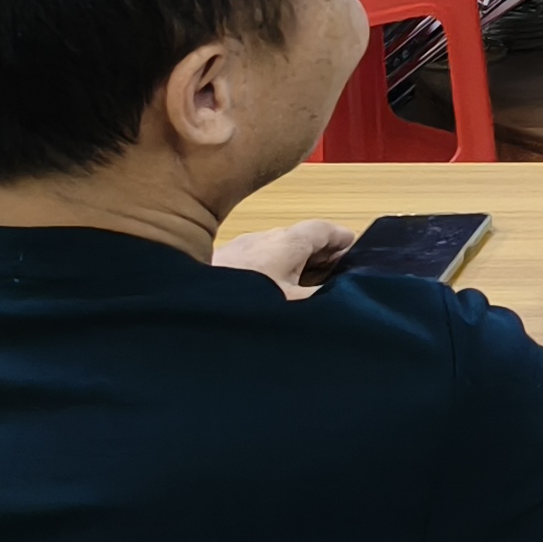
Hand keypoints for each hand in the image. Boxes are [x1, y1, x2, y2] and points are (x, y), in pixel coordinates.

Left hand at [213, 215, 353, 299]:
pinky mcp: (217, 264)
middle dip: (320, 256)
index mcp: (287, 241)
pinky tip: (262, 298)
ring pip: (274, 251)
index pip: (324, 229)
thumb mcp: (295, 306)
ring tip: (301, 291)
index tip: (356, 253)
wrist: (185, 312)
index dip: (342, 240)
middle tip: (335, 278)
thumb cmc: (244, 305)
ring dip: (292, 266)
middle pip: (300, 240)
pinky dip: (267, 274)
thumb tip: (343, 296)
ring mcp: (237, 249)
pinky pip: (253, 263)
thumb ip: (322, 298)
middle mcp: (263, 238)